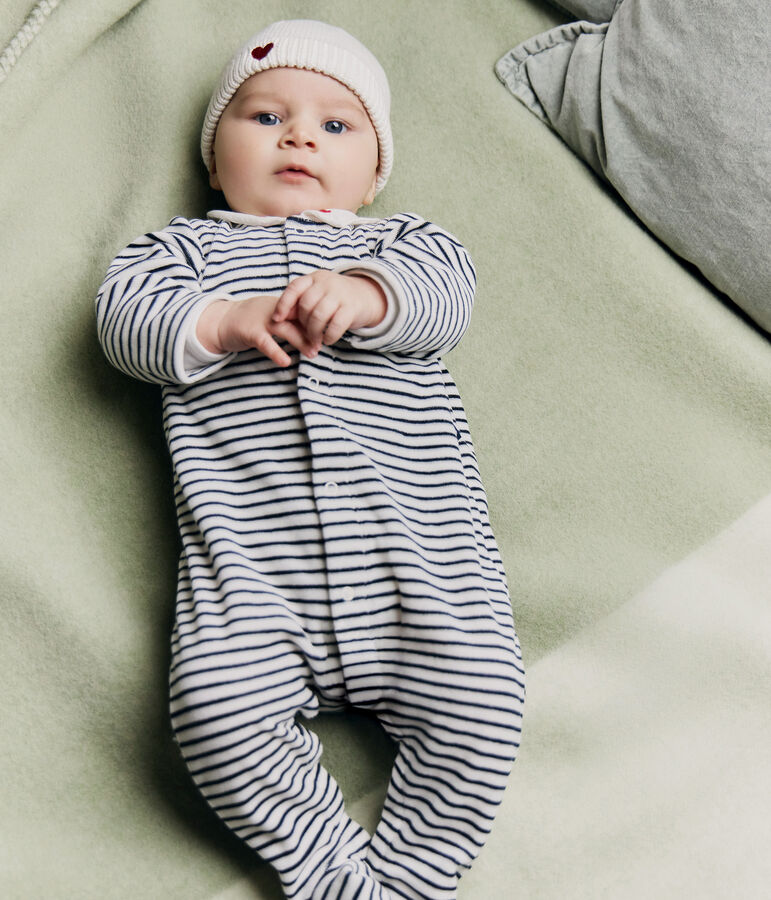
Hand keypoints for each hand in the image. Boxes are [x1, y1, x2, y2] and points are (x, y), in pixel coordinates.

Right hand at [196, 295, 318, 366]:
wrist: (221, 320)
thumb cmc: (252, 321)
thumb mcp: (274, 318)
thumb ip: (293, 323)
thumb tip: (316, 335)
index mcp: (281, 305)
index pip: (304, 311)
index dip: (317, 321)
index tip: (329, 331)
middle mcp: (274, 310)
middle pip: (298, 318)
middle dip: (313, 332)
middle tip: (324, 344)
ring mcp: (261, 320)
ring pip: (285, 329)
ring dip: (300, 341)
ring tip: (312, 353)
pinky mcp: (250, 332)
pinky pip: (265, 343)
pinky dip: (276, 352)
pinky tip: (286, 362)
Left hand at [271, 270, 386, 351]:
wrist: (366, 295)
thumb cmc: (334, 298)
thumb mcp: (317, 294)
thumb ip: (299, 303)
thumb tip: (278, 317)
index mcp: (314, 278)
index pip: (294, 288)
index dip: (283, 304)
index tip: (276, 319)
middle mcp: (326, 283)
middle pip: (306, 305)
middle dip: (303, 323)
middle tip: (306, 334)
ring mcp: (340, 294)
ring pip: (319, 316)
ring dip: (314, 332)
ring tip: (315, 340)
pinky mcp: (352, 308)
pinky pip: (336, 325)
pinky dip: (329, 336)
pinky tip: (328, 340)